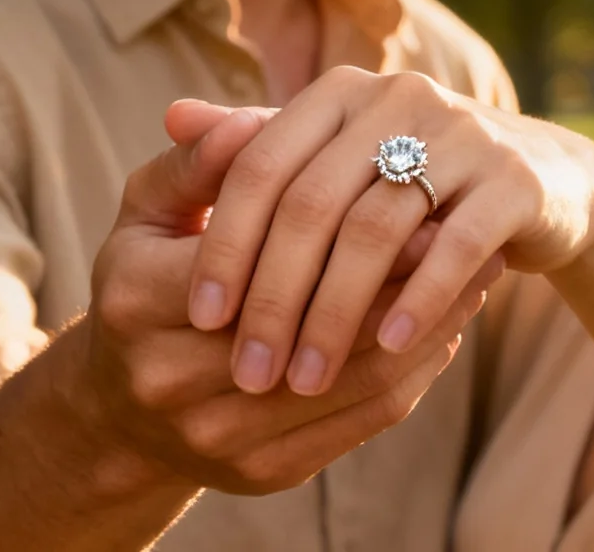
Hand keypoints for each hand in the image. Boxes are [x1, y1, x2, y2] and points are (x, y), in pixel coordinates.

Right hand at [61, 102, 503, 496]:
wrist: (120, 406)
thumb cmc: (147, 280)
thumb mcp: (151, 210)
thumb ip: (200, 162)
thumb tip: (252, 120)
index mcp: (137, 300)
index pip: (261, 257)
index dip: (346, 226)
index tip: (410, 185)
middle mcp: (171, 379)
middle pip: (318, 321)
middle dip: (402, 275)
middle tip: (461, 227)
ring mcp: (219, 435)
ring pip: (354, 376)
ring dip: (426, 325)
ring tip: (473, 273)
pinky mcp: (263, 473)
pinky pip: (362, 419)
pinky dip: (413, 370)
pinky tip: (444, 326)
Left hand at [180, 70, 593, 398]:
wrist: (544, 181)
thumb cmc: (410, 179)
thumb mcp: (329, 157)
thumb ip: (254, 146)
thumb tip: (171, 118)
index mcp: (337, 92)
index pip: (259, 164)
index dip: (227, 243)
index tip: (201, 318)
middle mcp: (395, 98)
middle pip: (312, 202)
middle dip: (274, 295)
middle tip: (248, 371)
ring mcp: (461, 134)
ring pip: (377, 229)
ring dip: (336, 313)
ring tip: (306, 378)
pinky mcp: (514, 179)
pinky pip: (456, 245)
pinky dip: (418, 299)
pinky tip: (387, 346)